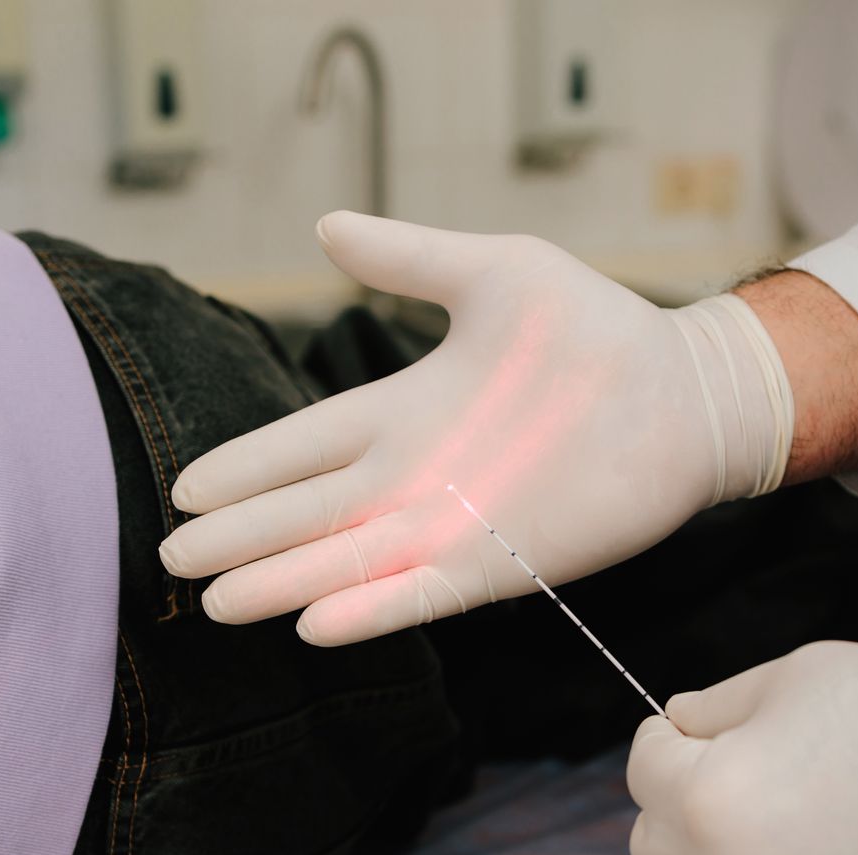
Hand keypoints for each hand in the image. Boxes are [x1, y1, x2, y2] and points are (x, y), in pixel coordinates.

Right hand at [158, 212, 792, 644]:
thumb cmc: (595, 329)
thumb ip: (409, 257)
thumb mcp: (495, 273)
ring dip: (284, 582)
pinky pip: (420, 593)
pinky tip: (314, 625)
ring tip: (218, 604)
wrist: (682, 392)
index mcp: (404, 411)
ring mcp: (453, 525)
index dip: (246, 469)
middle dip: (242, 537)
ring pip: (347, 562)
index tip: (186, 490)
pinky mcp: (500, 565)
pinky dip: (370, 609)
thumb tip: (323, 227)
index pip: (302, 446)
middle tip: (174, 561)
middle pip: (307, 513)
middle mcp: (415, 477)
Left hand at [626, 642, 857, 854]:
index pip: (644, 765)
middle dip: (688, 808)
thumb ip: (720, 703)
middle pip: (653, 842)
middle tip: (761, 790)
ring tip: (782, 853)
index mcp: (704, 794)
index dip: (681, 741)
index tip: (718, 739)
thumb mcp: (806, 674)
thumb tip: (676, 725)